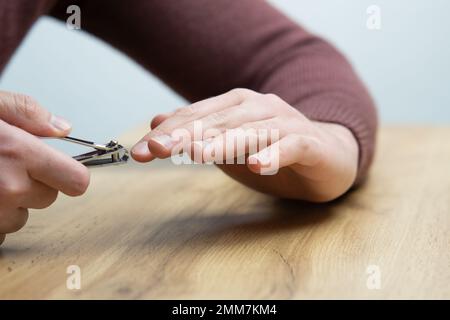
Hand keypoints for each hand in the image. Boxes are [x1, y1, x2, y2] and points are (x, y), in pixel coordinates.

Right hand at [0, 91, 89, 245]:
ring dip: (12, 202)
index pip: (77, 181)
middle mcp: (10, 187)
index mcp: (19, 152)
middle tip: (8, 166)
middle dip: (35, 184)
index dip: (72, 175)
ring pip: (23, 215)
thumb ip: (27, 112)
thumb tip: (64, 128)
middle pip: (50, 197)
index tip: (63, 170)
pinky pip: (1, 228)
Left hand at [131, 89, 357, 201]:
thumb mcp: (228, 145)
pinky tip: (258, 165)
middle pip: (220, 121)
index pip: (198, 116)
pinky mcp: (311, 143)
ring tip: (199, 155)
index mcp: (238, 105)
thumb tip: (157, 121)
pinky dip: (275, 154)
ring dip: (225, 142)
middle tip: (157, 149)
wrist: (327, 157)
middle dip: (186, 135)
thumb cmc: (272, 150)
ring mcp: (288, 123)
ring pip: (253, 131)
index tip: (140, 151)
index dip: (169, 132)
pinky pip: (292, 146)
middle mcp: (261, 107)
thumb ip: (197, 132)